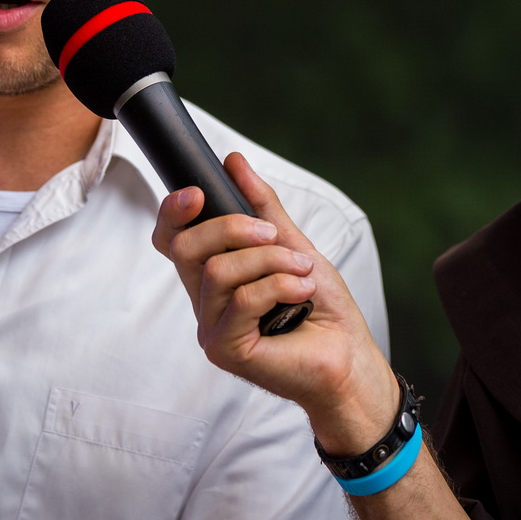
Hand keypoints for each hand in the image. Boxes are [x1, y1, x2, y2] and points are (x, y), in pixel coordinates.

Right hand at [153, 152, 400, 453]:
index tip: (199, 192)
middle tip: (276, 235)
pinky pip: (242, 299)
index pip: (171, 239)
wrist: (349, 356)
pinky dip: (279, 285)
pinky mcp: (225, 349)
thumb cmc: (322, 308)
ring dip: (271, 260)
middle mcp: (204, 301)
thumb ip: (262, 206)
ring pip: (219, 270)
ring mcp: (210, 328)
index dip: (174, 211)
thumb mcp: (292, 244)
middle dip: (234, 228)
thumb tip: (233, 163)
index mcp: (213, 275)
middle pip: (185, 247)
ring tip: (303, 271)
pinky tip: (301, 293)